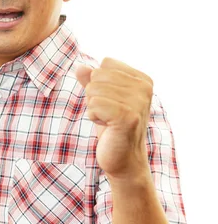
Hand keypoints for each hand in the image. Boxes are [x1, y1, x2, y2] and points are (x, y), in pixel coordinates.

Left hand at [76, 58, 152, 179]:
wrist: (124, 159)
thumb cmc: (112, 126)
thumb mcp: (101, 98)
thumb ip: (91, 80)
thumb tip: (80, 66)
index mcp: (142, 79)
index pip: (105, 63)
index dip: (99, 82)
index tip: (111, 102)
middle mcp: (144, 87)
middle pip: (97, 75)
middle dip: (94, 95)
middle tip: (109, 113)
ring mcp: (138, 102)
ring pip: (93, 90)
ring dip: (94, 108)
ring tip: (109, 121)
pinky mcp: (128, 117)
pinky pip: (94, 104)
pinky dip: (94, 116)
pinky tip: (107, 127)